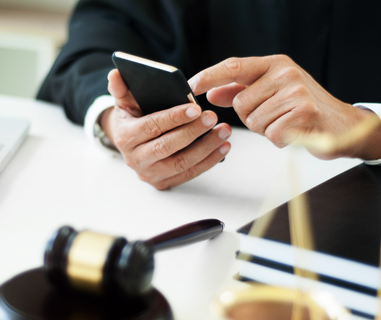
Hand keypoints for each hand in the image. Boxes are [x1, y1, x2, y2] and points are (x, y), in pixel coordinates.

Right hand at [101, 69, 231, 189]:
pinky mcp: (163, 183)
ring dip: (206, 147)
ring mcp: (149, 174)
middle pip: (167, 147)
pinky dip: (209, 161)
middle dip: (192, 132)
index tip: (195, 108)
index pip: (151, 127)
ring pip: (181, 163)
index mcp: (125, 137)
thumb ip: (120, 88)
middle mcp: (135, 159)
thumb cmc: (132, 119)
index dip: (173, 117)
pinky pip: (189, 173)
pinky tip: (224, 147)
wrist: (130, 145)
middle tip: (212, 117)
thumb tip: (115, 73)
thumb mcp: (124, 102)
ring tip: (224, 131)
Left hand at [188, 55, 380, 159]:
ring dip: (266, 128)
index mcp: (274, 64)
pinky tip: (293, 131)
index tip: (190, 87)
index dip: (209, 76)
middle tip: (274, 115)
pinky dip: (278, 139)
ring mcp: (296, 92)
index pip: (233, 66)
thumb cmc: (301, 108)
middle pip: (240, 102)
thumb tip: (212, 93)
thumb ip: (240, 90)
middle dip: (251, 116)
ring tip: (286, 122)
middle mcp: (285, 72)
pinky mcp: (304, 113)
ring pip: (254, 121)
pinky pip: (271, 134)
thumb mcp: (270, 92)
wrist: (341, 125)